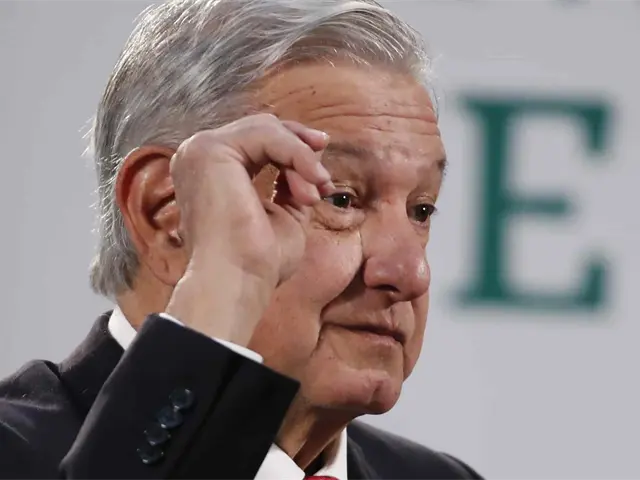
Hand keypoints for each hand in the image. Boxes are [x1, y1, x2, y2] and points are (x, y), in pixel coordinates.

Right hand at [165, 114, 330, 345]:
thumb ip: (291, 181)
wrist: (237, 282)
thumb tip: (312, 152)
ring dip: (301, 159)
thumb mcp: (284, 212)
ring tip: (315, 193)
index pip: (257, 142)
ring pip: (267, 129)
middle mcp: (198, 156)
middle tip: (324, 177)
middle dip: (301, 149)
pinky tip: (310, 185)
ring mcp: (200, 150)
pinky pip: (267, 136)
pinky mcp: (210, 150)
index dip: (294, 150)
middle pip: (261, 128)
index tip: (321, 175)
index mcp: (210, 172)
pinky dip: (297, 156)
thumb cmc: (258, 261)